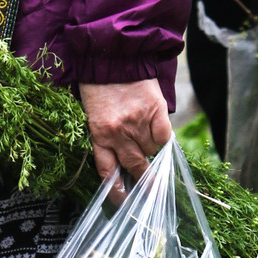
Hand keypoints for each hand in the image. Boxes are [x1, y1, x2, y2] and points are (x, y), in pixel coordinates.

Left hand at [79, 80, 171, 201]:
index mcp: (98, 135)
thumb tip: (124, 162)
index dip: (116, 191)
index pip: (108, 172)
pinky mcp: (155, 111)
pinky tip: (158, 130)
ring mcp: (138, 123)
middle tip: (152, 193)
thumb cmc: (99, 85)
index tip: (123, 202)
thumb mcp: (93, 114)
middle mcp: (118, 133)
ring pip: (151, 150)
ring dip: (150, 148)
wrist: (112, 55)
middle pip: (134, 167)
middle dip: (144, 183)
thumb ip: (106, 137)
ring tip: (143, 132)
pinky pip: (164, 137)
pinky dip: (163, 137)